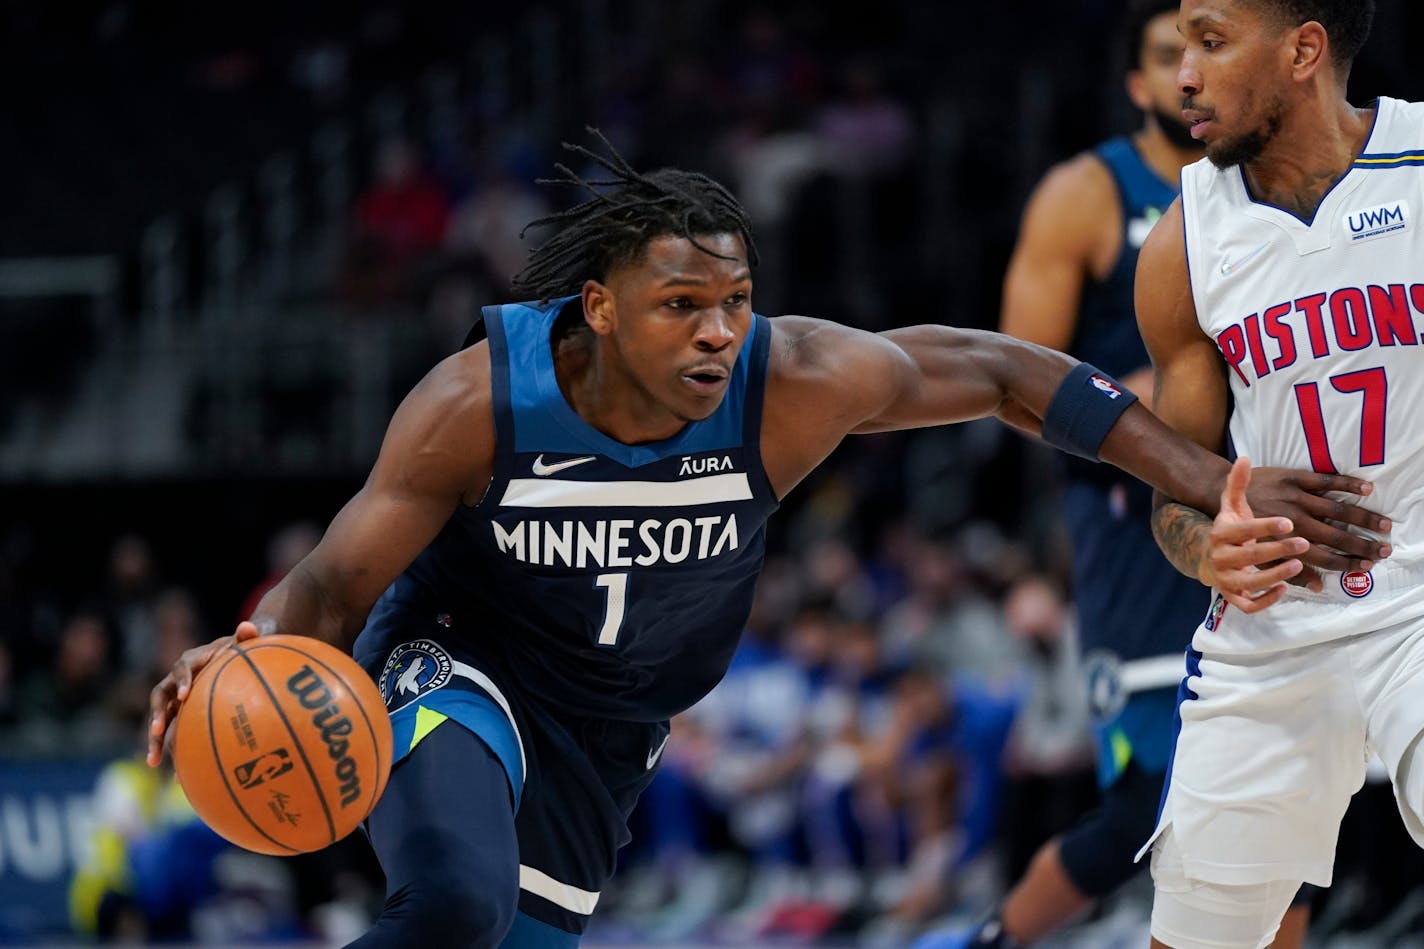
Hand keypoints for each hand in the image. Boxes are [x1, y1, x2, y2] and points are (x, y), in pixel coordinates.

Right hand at [147, 621, 261, 766]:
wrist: (231, 658)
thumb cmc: (238, 650)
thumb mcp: (243, 643)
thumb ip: (247, 635)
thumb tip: (249, 626)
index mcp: (191, 661)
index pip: (181, 669)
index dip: (181, 681)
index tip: (184, 695)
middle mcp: (176, 681)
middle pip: (159, 697)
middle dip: (155, 714)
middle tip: (155, 730)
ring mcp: (174, 700)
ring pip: (159, 719)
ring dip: (154, 738)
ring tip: (153, 761)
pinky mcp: (177, 716)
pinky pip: (170, 733)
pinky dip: (171, 751)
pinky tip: (176, 778)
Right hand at [1204, 458, 1317, 611]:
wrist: (1207, 559)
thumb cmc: (1229, 530)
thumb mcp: (1230, 506)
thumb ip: (1237, 484)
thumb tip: (1244, 458)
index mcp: (1219, 534)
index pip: (1241, 530)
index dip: (1264, 526)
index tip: (1288, 521)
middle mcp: (1220, 558)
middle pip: (1248, 556)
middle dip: (1277, 550)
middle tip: (1303, 542)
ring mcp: (1225, 579)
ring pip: (1248, 582)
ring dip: (1274, 575)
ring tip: (1297, 565)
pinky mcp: (1233, 597)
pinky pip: (1248, 605)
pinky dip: (1266, 600)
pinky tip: (1285, 589)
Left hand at [1241, 465, 1390, 585]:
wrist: (1218, 491)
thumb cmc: (1238, 528)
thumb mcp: (1255, 554)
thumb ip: (1285, 571)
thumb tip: (1318, 586)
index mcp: (1283, 541)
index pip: (1324, 556)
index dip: (1347, 562)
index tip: (1367, 565)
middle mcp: (1293, 520)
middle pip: (1337, 535)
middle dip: (1362, 545)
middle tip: (1384, 550)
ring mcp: (1295, 497)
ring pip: (1338, 509)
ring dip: (1364, 518)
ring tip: (1385, 525)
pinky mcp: (1294, 477)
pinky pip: (1326, 480)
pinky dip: (1347, 484)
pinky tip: (1366, 489)